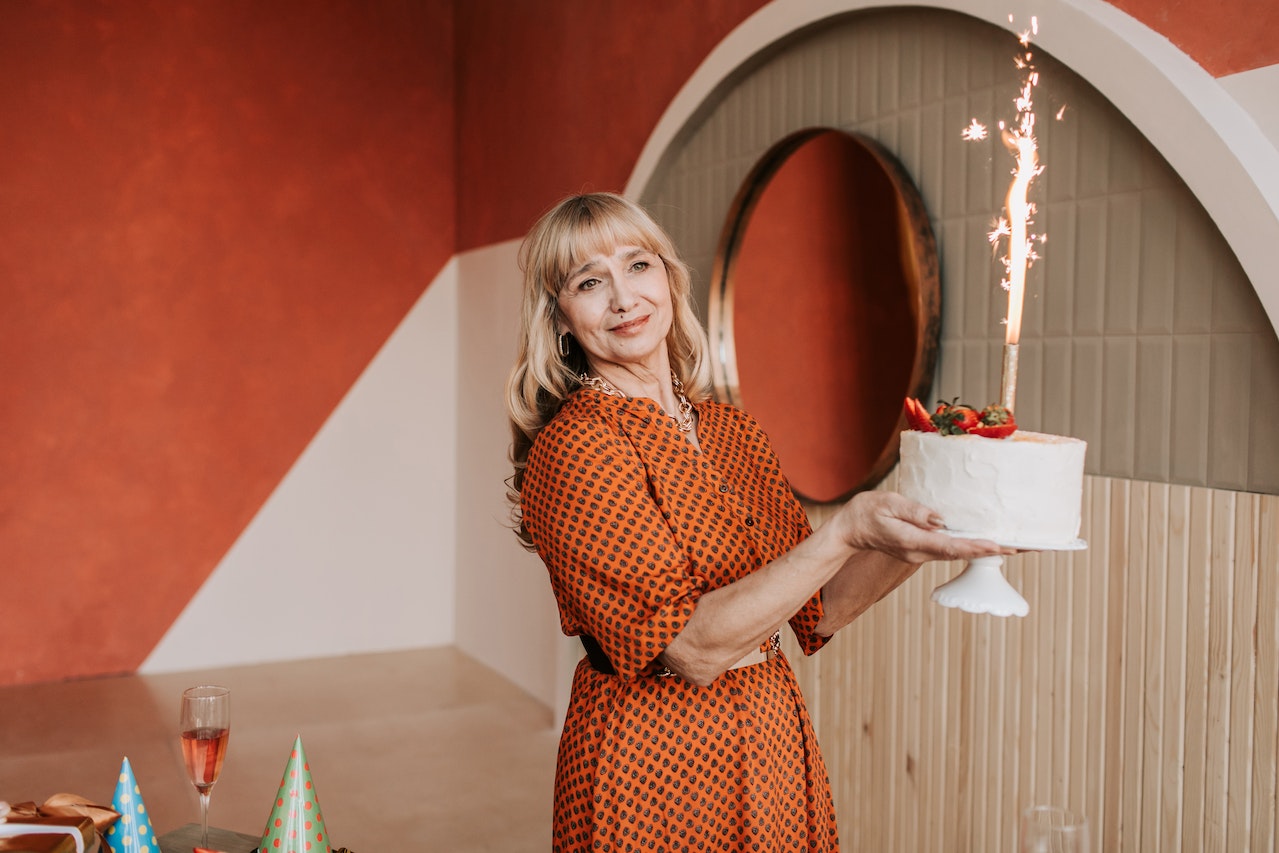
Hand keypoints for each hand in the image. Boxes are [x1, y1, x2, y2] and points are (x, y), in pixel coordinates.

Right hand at [834, 491, 1013, 563]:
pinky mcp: (925, 548)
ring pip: (962, 552)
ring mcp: (924, 553)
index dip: (976, 546)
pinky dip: (975, 546)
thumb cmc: (865, 513)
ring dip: (990, 549)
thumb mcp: (886, 504)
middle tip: (1028, 546)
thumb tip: (939, 518)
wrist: (850, 530)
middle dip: (996, 550)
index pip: (951, 546)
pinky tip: (991, 541)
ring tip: (1020, 544)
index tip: (1000, 546)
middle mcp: (922, 552)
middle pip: (964, 553)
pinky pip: (954, 548)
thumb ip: (913, 511)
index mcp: (913, 542)